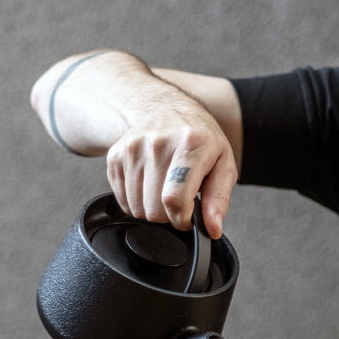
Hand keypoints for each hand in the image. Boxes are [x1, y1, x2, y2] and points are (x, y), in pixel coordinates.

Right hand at [106, 104, 236, 238]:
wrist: (165, 109)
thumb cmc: (198, 139)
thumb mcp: (223, 164)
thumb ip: (219, 199)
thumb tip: (213, 229)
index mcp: (191, 144)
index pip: (174, 199)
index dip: (182, 219)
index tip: (188, 218)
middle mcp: (158, 143)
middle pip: (154, 209)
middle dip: (169, 215)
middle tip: (179, 199)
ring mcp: (132, 149)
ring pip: (137, 209)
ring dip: (152, 209)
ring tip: (164, 189)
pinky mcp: (115, 156)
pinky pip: (123, 201)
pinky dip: (137, 201)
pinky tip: (149, 185)